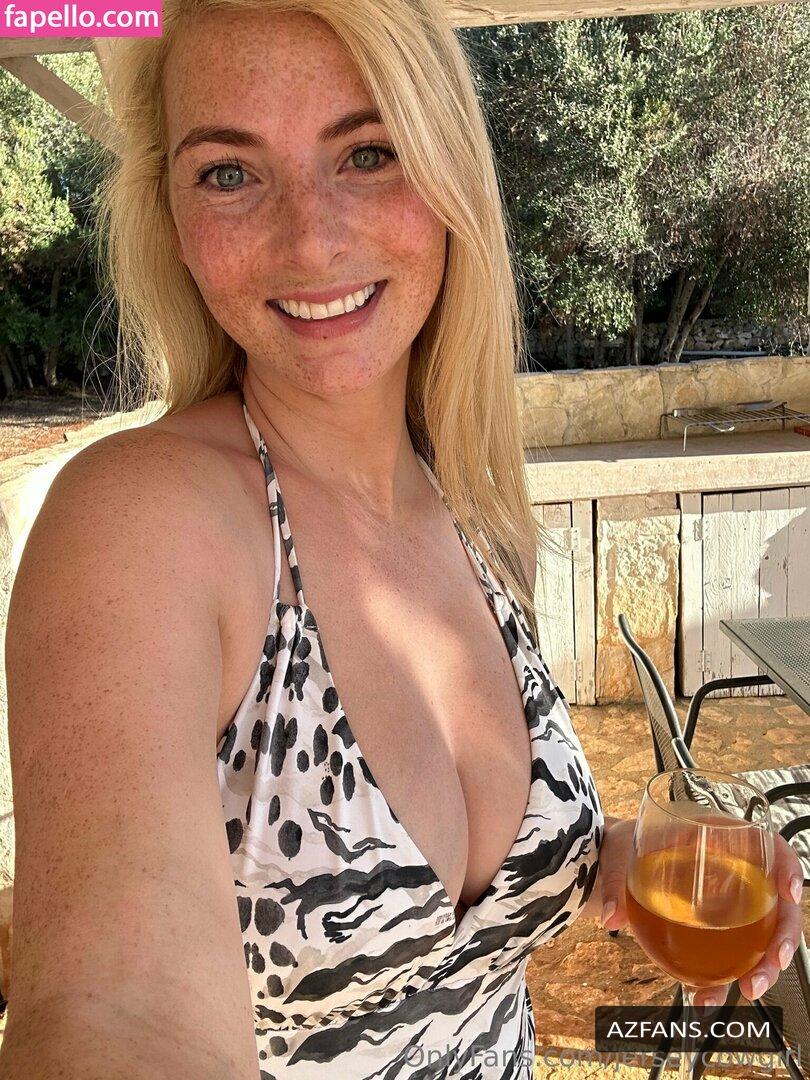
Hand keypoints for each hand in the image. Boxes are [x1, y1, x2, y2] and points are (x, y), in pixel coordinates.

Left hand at [593, 817, 804, 1006]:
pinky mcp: (715, 931)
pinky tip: (707, 995)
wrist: (615, 865)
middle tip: (773, 962)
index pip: (768, 846)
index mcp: (716, 837)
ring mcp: (728, 904)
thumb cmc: (626, 846)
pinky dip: (722, 980)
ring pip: (762, 936)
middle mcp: (732, 871)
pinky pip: (729, 957)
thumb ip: (617, 883)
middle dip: (783, 936)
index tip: (787, 890)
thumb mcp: (620, 853)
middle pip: (776, 902)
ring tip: (747, 988)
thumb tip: (613, 917)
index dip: (787, 866)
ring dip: (761, 966)